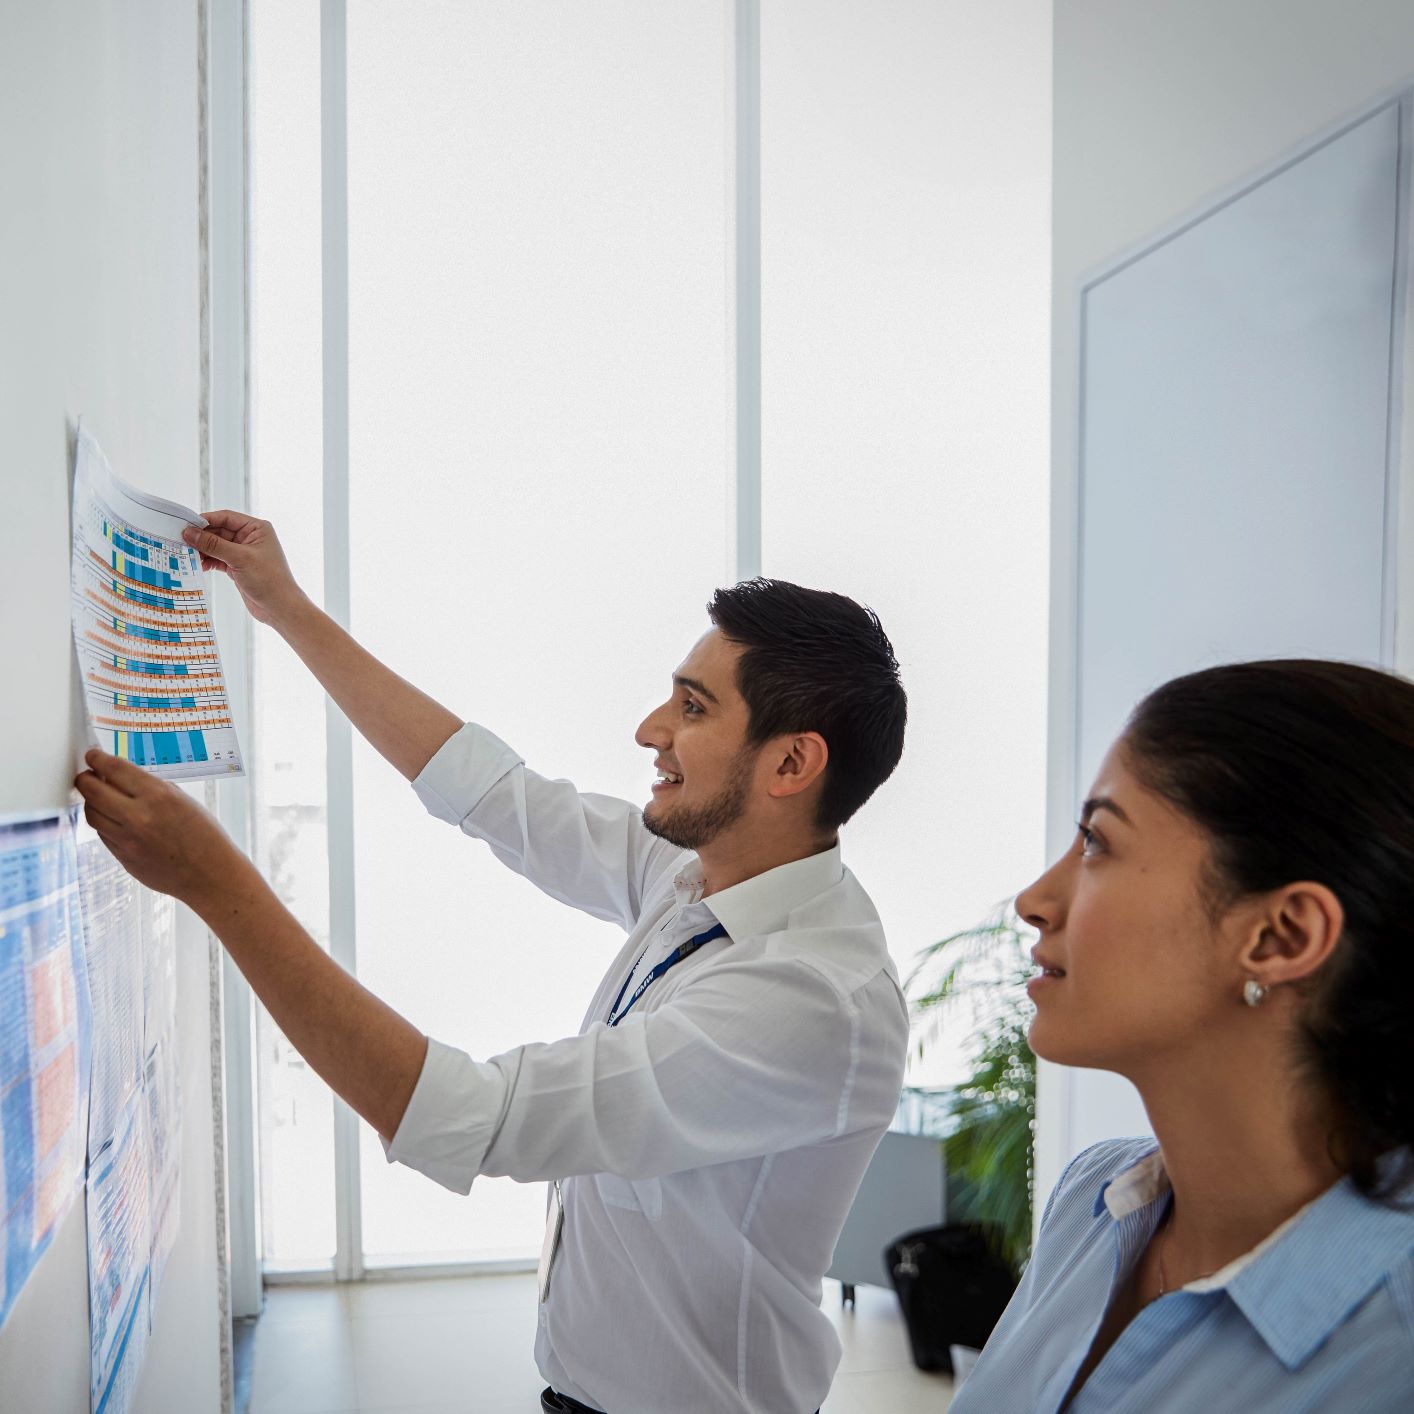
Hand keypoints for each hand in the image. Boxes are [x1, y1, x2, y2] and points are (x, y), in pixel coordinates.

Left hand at [74, 750, 251, 906]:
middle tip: (85, 775)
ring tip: (97, 797)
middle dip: (84, 779)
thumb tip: (122, 779)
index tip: (93, 755)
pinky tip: (112, 818)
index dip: (99, 759)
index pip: (115, 769)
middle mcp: (139, 816)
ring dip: (91, 802)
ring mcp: (128, 840)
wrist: (210, 874)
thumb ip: (152, 789)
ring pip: (92, 814)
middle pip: (93, 791)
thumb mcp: (183, 801)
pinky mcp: (123, 857)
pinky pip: (103, 834)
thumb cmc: (204, 835)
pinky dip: (103, 822)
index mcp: (158, 796)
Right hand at [182, 510, 307, 628]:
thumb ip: (213, 545)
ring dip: (202, 550)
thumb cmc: (269, 580)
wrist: (280, 607)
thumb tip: (190, 533)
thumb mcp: (240, 558)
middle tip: (181, 542)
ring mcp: (243, 553)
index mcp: (257, 528)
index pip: (226, 517)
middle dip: (201, 537)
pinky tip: (197, 565)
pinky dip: (207, 561)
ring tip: (186, 555)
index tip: (186, 525)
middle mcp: (250, 538)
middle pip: (218, 531)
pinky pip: (217, 559)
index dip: (206, 520)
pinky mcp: (237, 567)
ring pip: (216, 546)